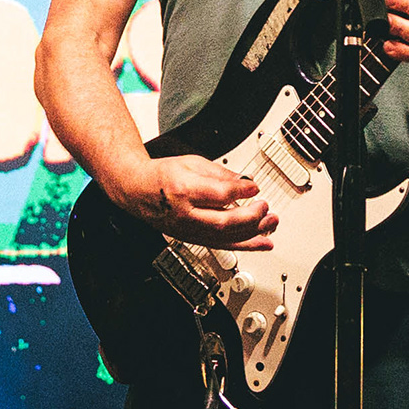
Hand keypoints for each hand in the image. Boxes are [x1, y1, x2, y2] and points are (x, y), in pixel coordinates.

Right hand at [125, 155, 275, 248]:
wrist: (137, 191)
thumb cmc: (162, 175)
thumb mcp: (192, 163)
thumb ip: (221, 174)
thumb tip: (246, 183)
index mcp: (183, 189)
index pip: (218, 195)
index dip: (241, 191)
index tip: (255, 187)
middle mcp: (185, 214)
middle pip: (224, 222)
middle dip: (251, 217)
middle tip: (264, 206)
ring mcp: (188, 230)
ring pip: (226, 238)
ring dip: (253, 233)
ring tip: (271, 223)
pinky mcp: (193, 239)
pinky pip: (223, 246)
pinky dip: (246, 246)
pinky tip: (263, 243)